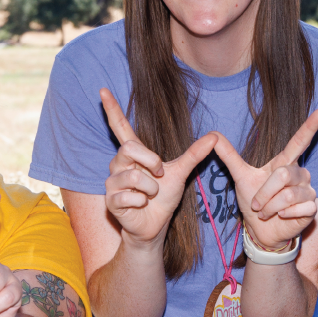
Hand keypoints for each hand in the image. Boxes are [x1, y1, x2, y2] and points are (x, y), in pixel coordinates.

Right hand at [100, 88, 219, 247]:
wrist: (154, 226)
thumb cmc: (163, 198)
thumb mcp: (180, 173)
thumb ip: (194, 154)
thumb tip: (214, 136)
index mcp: (134, 154)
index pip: (120, 127)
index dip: (112, 109)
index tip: (102, 89)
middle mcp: (119, 164)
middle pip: (129, 148)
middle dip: (150, 162)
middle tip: (159, 174)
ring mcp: (112, 182)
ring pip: (133, 176)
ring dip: (150, 188)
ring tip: (151, 195)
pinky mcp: (111, 200)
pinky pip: (129, 196)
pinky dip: (142, 202)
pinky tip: (141, 205)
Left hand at [211, 109, 317, 251]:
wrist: (260, 230)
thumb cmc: (254, 201)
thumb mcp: (240, 177)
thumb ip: (228, 155)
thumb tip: (212, 134)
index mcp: (285, 163)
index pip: (299, 141)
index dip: (309, 127)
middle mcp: (300, 174)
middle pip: (283, 175)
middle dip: (264, 193)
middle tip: (257, 205)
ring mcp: (308, 191)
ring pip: (288, 195)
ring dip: (271, 207)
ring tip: (266, 213)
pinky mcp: (312, 208)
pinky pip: (298, 208)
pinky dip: (283, 215)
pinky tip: (281, 217)